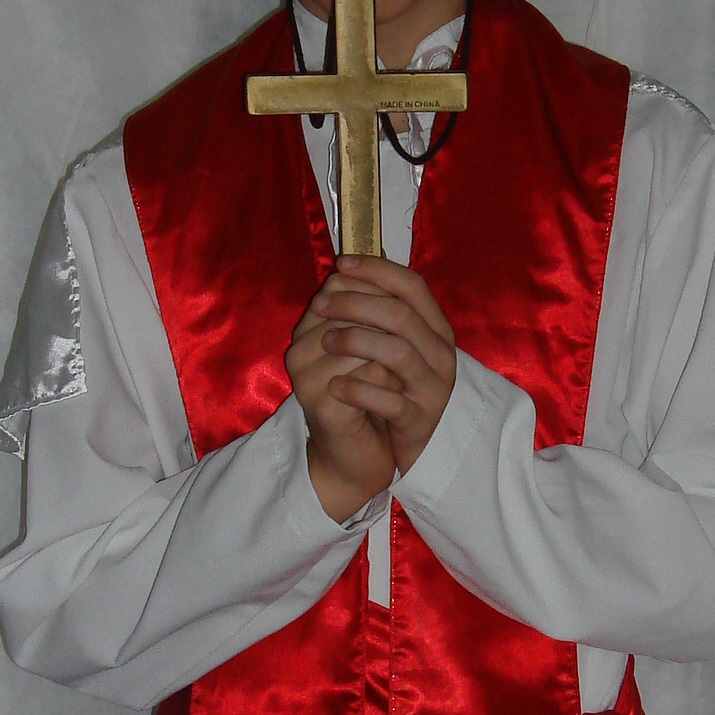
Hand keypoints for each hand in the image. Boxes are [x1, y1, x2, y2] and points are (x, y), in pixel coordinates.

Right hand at [287, 286, 396, 521]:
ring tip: (407, 370)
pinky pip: (367, 376)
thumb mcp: (368, 350)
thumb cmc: (365, 400)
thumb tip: (385, 255)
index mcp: (307, 331)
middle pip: (351, 309)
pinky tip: (400, 389)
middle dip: (389, 319)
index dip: (378, 288)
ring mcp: (308, 378)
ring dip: (393, 351)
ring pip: (361, 340)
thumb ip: (370, 308)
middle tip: (415, 337)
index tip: (406, 308)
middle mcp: (299, 350)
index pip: (340, 285)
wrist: (354, 459)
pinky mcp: (324, 405)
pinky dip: (390, 380)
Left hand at [309, 259, 455, 477]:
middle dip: (355, 304)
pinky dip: (359, 391)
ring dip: (355, 342)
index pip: (412, 286)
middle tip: (319, 304)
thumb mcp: (395, 345)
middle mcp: (441, 355)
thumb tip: (347, 265)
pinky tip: (334, 386)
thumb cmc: (397, 387)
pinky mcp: (420, 420)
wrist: (411, 447)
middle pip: (401, 316)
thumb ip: (378, 309)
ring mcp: (433, 389)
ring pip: (398, 353)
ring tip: (324, 342)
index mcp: (437, 329)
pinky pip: (391, 401)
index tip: (341, 264)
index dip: (377, 270)